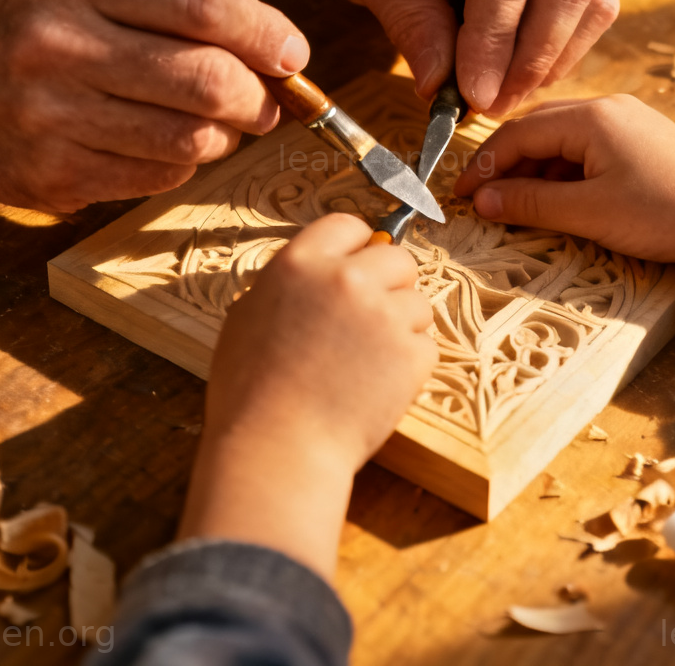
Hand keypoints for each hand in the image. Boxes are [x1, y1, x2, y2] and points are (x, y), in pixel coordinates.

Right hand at [0, 0, 308, 211]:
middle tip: (267, 100)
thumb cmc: (32, 25)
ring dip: (227, 135)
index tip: (293, 54)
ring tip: (217, 120)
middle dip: (260, 97)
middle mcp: (60, 45)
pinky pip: (161, 176)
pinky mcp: (53, 177)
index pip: (205, 5)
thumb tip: (275, 31)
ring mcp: (52, 118)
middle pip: (209, 82)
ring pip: (193, 140)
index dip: (268, 35)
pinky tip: (164, 141)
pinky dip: (184, 162)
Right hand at [178, 214, 435, 578]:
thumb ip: (288, 284)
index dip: (357, 246)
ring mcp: (383, 315)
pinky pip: (426, 345)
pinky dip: (410, 364)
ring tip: (369, 360)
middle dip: (391, 284)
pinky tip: (379, 384)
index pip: (348, 225)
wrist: (276, 449)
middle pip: (397, 258)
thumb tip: (316, 273)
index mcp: (301, 263)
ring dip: (402, 326)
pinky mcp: (410, 354)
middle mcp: (346, 279)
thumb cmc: (250, 393)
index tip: (358, 264)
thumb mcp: (248, 316)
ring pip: (418, 302)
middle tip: (373, 316)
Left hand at [247, 0, 617, 116]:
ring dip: (552, 58)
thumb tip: (441, 87)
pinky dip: (560, 45)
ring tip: (502, 93)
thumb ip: (410, 20)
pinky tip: (517, 69)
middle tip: (491, 106)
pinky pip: (590, 0)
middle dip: (531, 59)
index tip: (474, 96)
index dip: (496, 43)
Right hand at [454, 95, 674, 315]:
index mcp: (592, 115)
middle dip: (504, 166)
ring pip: (561, 142)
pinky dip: (561, 176)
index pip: (518, 132)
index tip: (459, 195)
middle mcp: (608, 109)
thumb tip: (481, 201)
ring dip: (533, 173)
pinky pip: (586, 153)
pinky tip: (554, 202)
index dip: (483, 165)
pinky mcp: (642, 146)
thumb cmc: (668, 214)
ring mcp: (628, 125)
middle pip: (537, 130)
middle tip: (479, 200)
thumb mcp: (589, 212)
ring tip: (513, 207)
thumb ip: (530, 203)